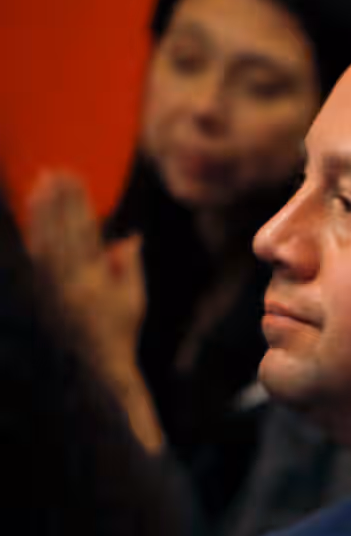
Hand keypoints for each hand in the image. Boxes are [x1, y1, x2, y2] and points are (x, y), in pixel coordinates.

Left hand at [24, 170, 145, 377]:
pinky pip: (34, 254)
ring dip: (41, 209)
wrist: (94, 365)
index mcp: (95, 281)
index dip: (80, 203)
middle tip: (55, 170)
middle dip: (58, 199)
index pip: (86, 232)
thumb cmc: (119, 332)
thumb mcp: (135, 300)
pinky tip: (31, 213)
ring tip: (39, 182)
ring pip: (42, 239)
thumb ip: (129, 267)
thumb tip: (129, 237)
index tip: (76, 178)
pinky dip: (32, 230)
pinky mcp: (38, 290)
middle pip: (61, 230)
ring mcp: (49, 285)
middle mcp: (68, 281)